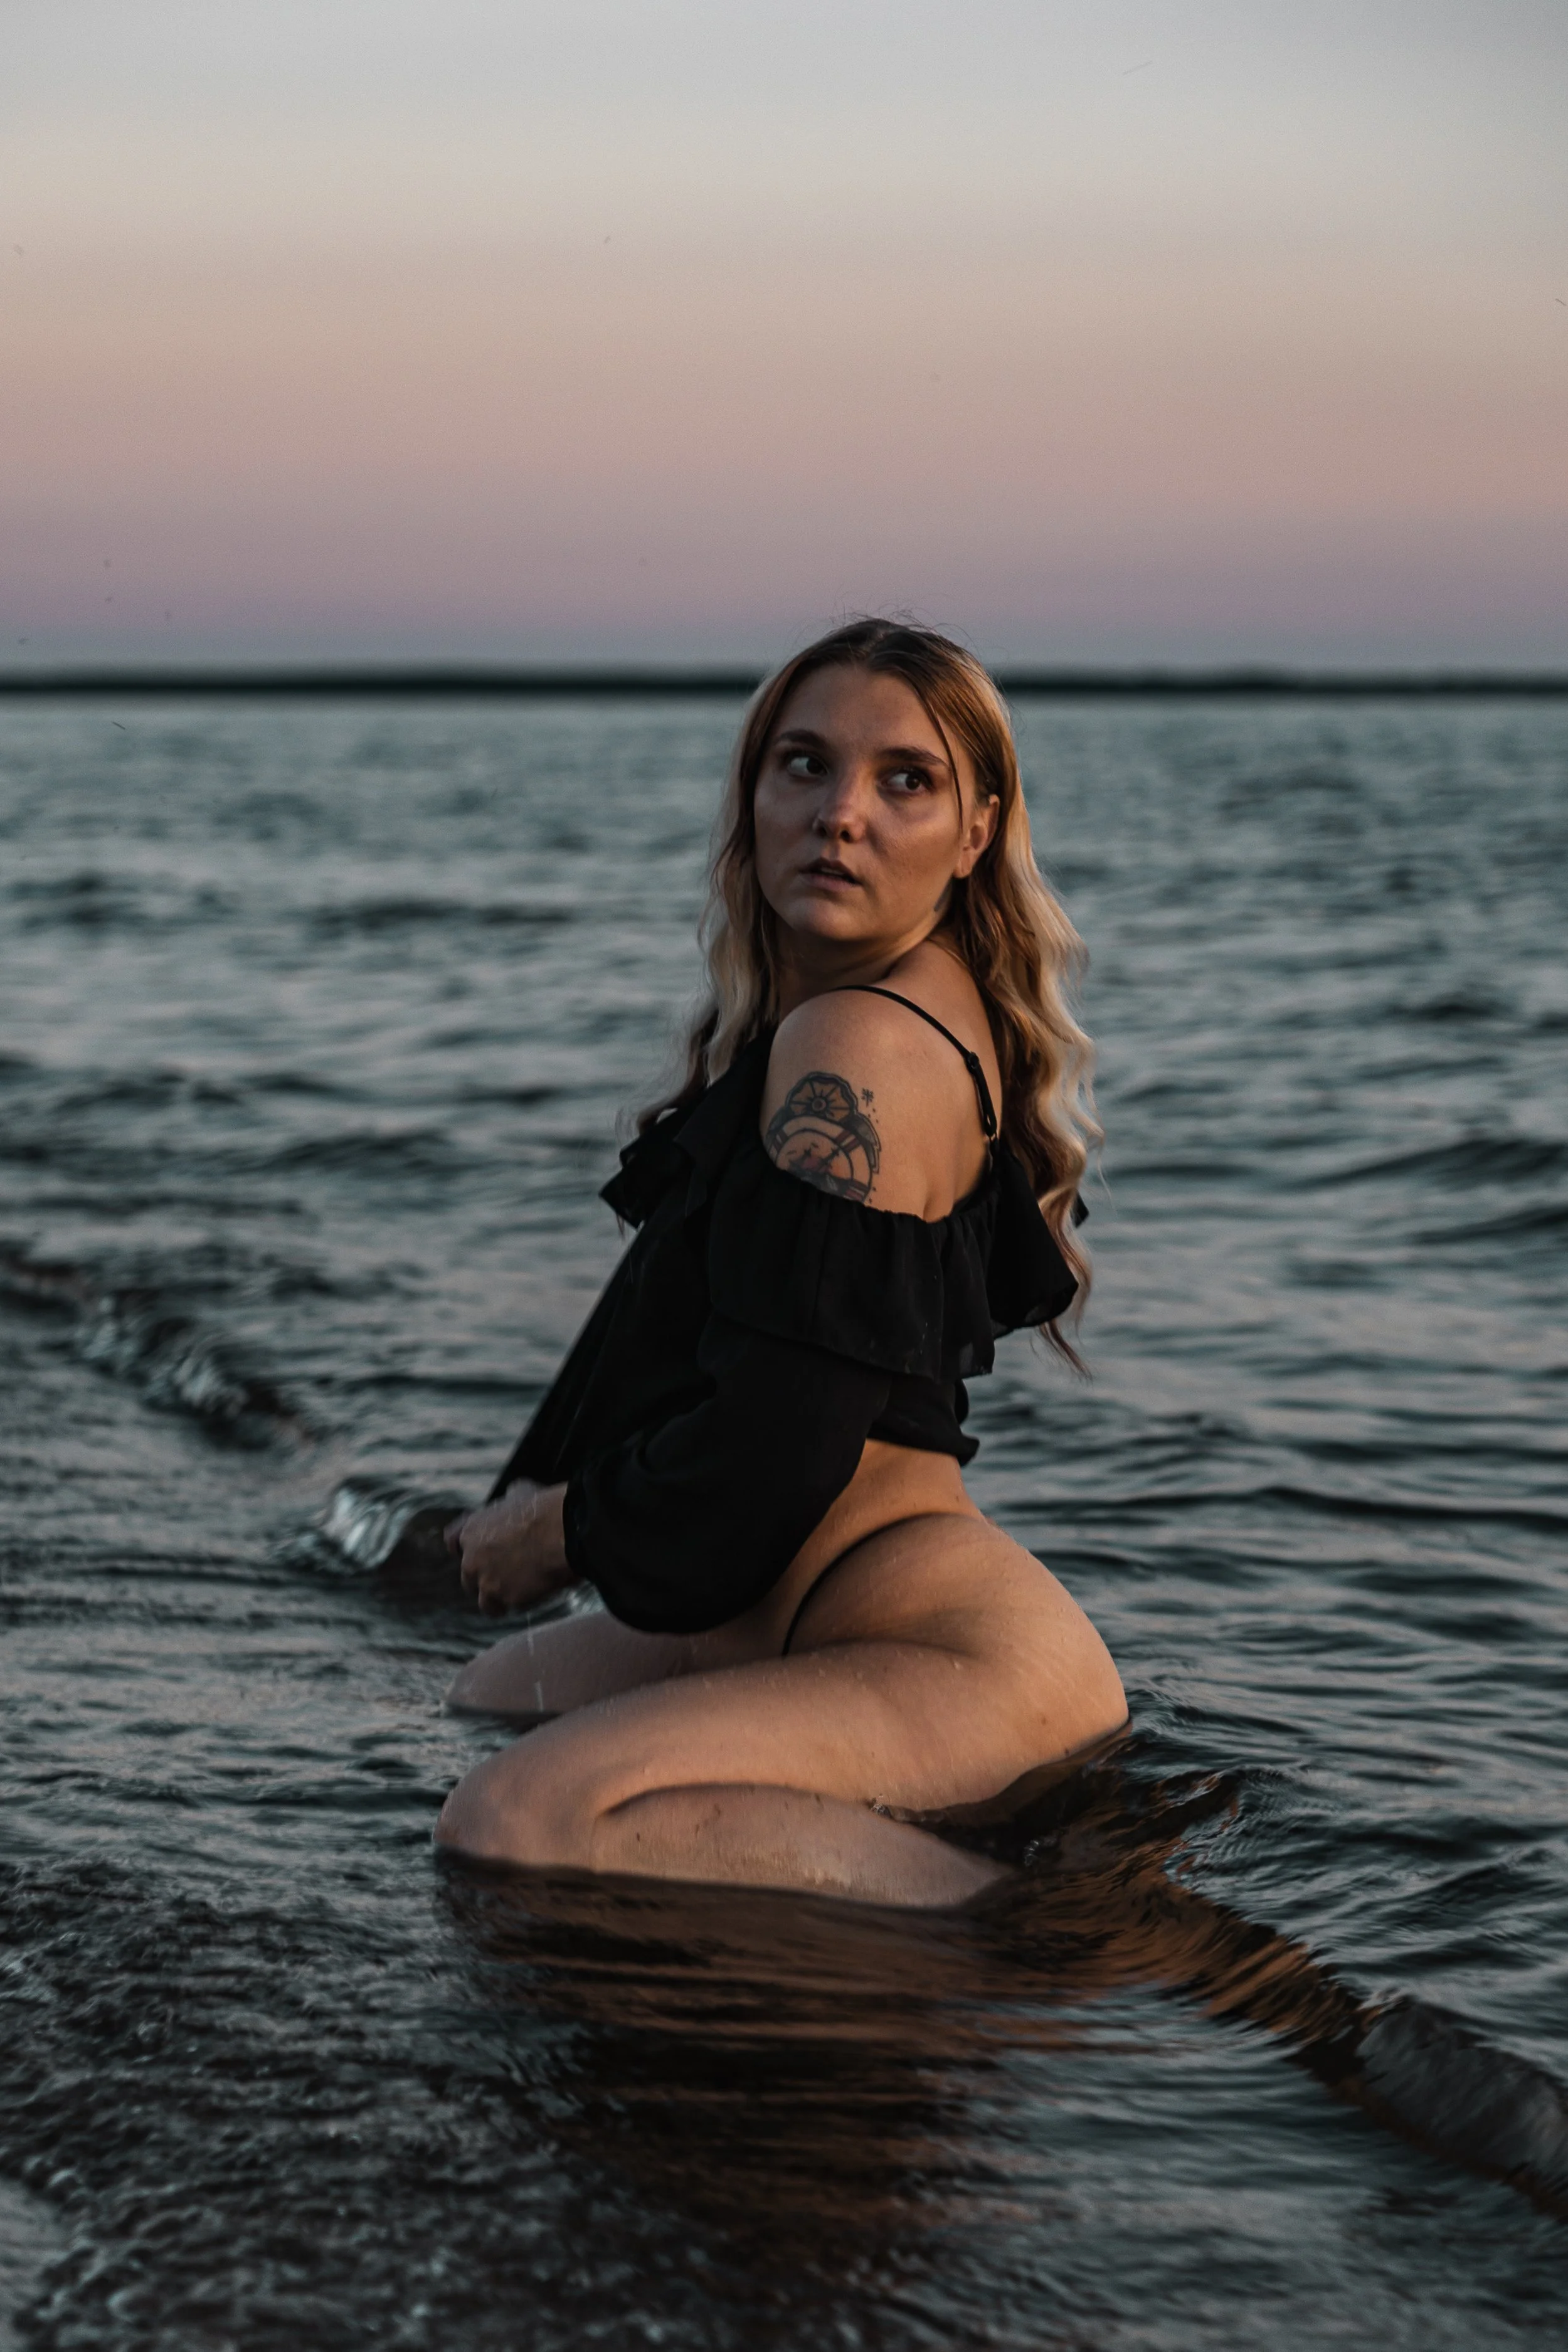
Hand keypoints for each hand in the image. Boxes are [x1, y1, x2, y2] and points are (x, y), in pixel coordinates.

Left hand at [445, 1481, 569, 1615]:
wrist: (563, 1532)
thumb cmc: (544, 1508)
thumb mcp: (520, 1492)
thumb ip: (507, 1500)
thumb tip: (512, 1498)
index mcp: (472, 1530)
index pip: (452, 1541)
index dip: (464, 1548)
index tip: (476, 1553)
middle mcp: (472, 1559)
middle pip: (469, 1578)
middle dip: (485, 1577)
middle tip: (509, 1573)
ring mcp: (487, 1582)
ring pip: (486, 1601)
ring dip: (499, 1598)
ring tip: (522, 1591)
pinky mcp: (506, 1599)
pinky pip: (510, 1607)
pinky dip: (522, 1602)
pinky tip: (537, 1592)